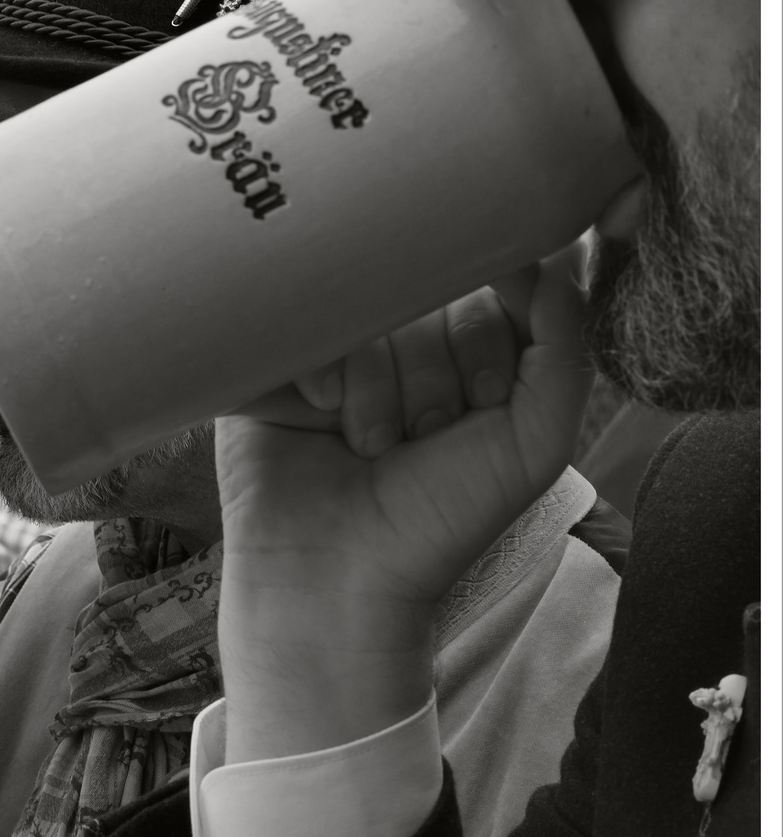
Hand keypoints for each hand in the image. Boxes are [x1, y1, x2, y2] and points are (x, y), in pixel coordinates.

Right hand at [214, 243, 591, 761]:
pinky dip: (322, 372)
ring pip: (364, 314)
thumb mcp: (533, 442)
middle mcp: (392, 338)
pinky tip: (319, 417)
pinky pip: (302, 324)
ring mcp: (329, 346)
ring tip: (367, 446)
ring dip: (378, 390)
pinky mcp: (271, 362)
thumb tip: (552, 253)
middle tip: (420, 439)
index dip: (487, 345)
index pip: (484, 287)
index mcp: (456, 348)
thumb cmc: (437, 523)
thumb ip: (564, 347)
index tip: (480, 408)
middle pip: (424, 299)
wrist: (337, 583)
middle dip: (434, 376)